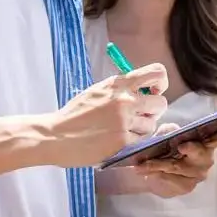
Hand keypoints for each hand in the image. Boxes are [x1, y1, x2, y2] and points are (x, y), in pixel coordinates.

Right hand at [43, 64, 169, 166]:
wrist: (56, 136)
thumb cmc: (75, 114)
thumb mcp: (98, 91)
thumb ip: (121, 89)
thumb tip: (145, 90)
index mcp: (118, 84)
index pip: (156, 73)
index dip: (160, 83)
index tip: (153, 92)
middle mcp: (125, 100)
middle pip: (160, 103)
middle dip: (153, 110)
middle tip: (139, 116)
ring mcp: (125, 122)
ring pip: (152, 124)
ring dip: (142, 128)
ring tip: (121, 130)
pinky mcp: (123, 142)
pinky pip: (143, 140)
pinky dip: (134, 141)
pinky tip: (118, 140)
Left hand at [135, 124, 216, 197]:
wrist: (157, 174)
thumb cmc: (167, 149)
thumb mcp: (166, 135)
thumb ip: (169, 131)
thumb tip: (172, 131)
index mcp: (207, 141)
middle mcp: (206, 158)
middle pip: (202, 154)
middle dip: (193, 149)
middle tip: (182, 145)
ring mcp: (197, 175)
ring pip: (177, 167)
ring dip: (158, 164)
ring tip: (141, 163)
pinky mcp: (186, 186)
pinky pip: (169, 178)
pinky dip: (154, 173)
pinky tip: (142, 170)